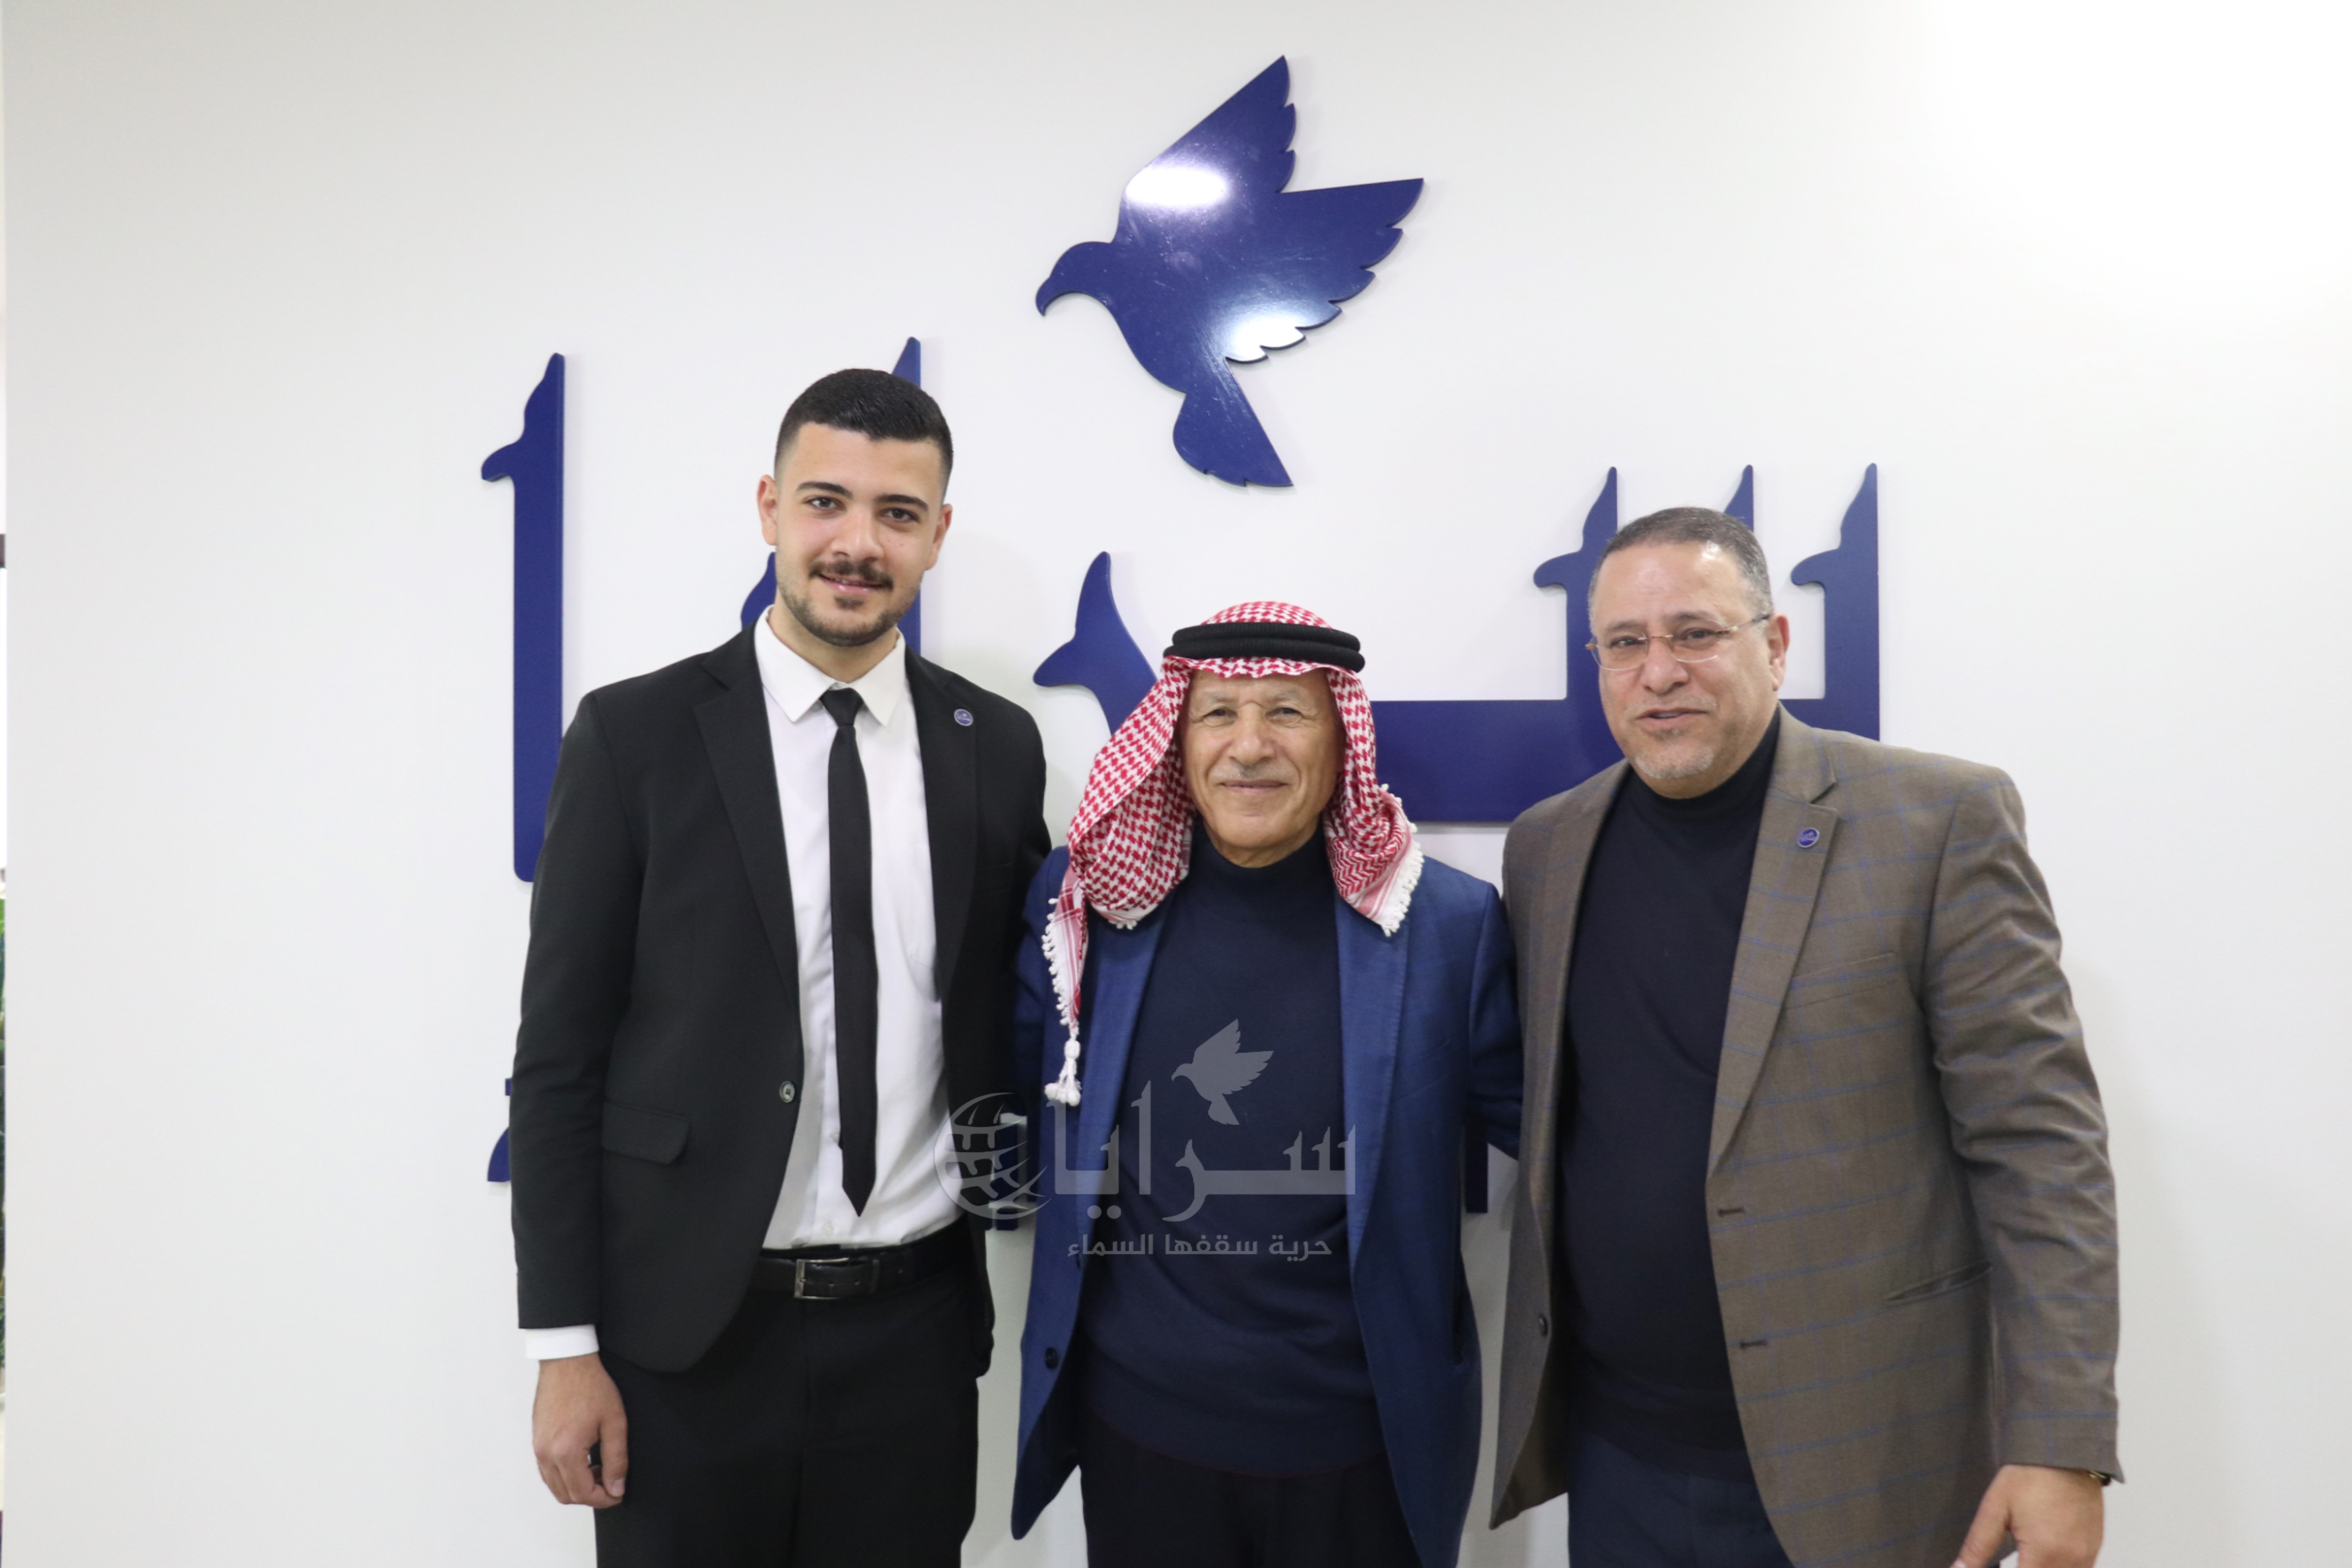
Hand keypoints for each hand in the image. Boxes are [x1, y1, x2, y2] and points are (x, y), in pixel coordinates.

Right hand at [532, 1353, 628, 1507]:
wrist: (567, 1362)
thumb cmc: (591, 1386)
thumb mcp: (614, 1422)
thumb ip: (617, 1459)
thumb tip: (616, 1488)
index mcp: (566, 1452)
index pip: (583, 1493)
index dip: (604, 1499)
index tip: (618, 1493)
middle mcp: (546, 1454)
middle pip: (566, 1495)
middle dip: (591, 1496)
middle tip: (612, 1482)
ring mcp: (538, 1448)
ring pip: (555, 1486)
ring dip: (577, 1487)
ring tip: (601, 1469)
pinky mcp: (536, 1441)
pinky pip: (547, 1472)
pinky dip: (565, 1476)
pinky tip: (585, 1461)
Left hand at [1953, 1464, 2102, 1567]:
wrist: (2064, 1452)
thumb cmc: (2029, 1475)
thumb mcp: (1995, 1508)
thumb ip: (1978, 1546)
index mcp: (2044, 1553)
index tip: (1996, 1565)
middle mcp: (2071, 1560)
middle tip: (2007, 1559)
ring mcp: (2087, 1556)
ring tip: (2021, 1557)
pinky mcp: (2094, 1548)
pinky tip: (2041, 1558)